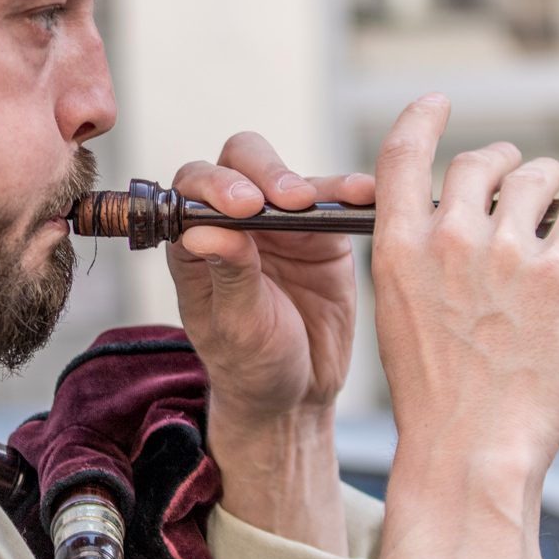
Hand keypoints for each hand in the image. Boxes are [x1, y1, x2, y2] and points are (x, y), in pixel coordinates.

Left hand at [169, 132, 374, 423]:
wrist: (298, 395)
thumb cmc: (251, 365)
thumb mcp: (237, 328)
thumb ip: (228, 276)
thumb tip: (205, 229)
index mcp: (195, 240)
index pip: (194, 189)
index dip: (215, 186)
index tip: (243, 207)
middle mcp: (234, 221)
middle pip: (239, 162)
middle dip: (261, 171)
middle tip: (285, 200)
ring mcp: (280, 223)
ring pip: (288, 175)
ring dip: (305, 182)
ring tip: (323, 199)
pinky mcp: (322, 232)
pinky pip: (335, 201)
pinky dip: (349, 192)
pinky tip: (364, 193)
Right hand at [369, 95, 558, 558]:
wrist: (471, 444)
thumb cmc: (435, 390)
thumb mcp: (399, 309)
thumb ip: (418, 256)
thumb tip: (451, 220)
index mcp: (397, 247)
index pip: (403, 154)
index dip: (422, 119)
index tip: (437, 103)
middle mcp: (448, 239)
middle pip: (480, 162)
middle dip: (503, 161)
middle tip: (517, 173)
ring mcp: (506, 254)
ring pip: (536, 178)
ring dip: (551, 177)